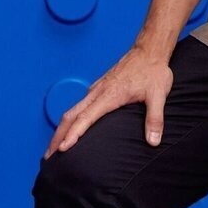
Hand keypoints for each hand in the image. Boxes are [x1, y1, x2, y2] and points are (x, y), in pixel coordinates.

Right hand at [46, 46, 174, 156]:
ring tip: (55, 148)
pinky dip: (70, 120)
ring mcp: (95, 90)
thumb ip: (155, 119)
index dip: (73, 134)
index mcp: (109, 95)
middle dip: (57, 136)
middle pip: (70, 116)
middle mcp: (97, 92)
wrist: (149, 51)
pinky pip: (79, 106)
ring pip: (72, 111)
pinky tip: (71, 129)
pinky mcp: (98, 88)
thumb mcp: (158, 95)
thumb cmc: (153, 71)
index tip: (62, 149)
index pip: (85, 118)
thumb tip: (153, 142)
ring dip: (61, 129)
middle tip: (49, 157)